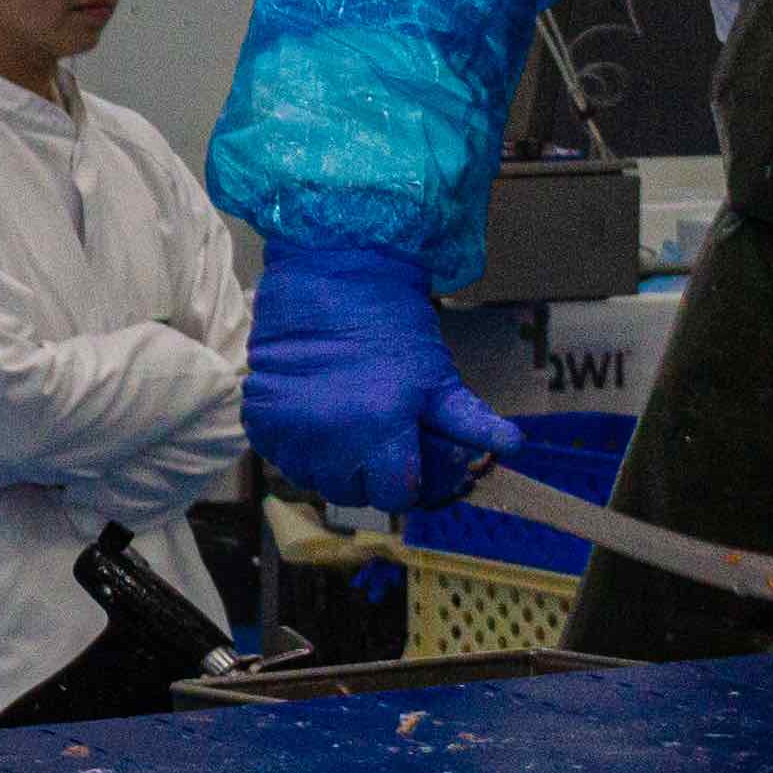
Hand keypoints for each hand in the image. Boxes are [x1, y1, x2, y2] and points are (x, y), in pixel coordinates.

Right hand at [242, 240, 517, 511]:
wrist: (331, 278)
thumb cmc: (391, 326)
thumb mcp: (437, 374)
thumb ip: (468, 420)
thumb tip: (513, 447)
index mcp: (381, 430)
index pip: (398, 495)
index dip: (409, 480)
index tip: (410, 458)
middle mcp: (330, 439)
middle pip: (355, 494)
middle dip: (371, 474)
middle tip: (379, 439)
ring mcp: (290, 431)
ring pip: (316, 480)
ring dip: (333, 466)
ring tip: (346, 427)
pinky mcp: (260, 420)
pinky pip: (283, 457)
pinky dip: (299, 447)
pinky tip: (316, 417)